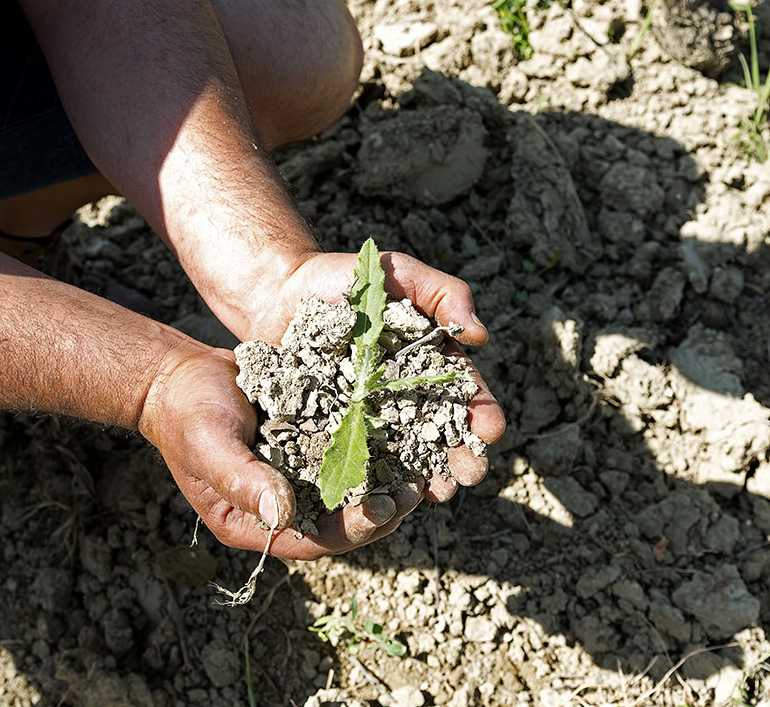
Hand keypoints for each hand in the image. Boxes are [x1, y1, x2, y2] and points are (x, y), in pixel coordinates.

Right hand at [138, 343, 423, 559]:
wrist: (180, 375)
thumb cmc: (186, 414)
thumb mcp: (209, 445)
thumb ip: (243, 479)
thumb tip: (283, 513)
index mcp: (254, 522)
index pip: (312, 539)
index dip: (350, 530)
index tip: (380, 511)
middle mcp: (282, 504)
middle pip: (340, 521)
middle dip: (380, 510)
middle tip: (414, 491)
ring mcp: (297, 473)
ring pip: (351, 489)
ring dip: (385, 481)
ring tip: (422, 468)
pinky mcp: (309, 441)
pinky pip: (347, 452)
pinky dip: (376, 446)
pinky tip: (404, 430)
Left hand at [241, 250, 506, 502]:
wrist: (279, 292)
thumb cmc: (344, 279)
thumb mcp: (399, 274)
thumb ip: (442, 293)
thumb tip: (481, 334)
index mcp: (429, 362)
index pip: (464, 392)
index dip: (481, 414)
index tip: (490, 432)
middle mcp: (405, 395)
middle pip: (441, 432)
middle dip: (461, 456)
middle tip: (469, 475)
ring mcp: (371, 416)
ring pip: (406, 454)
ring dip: (426, 476)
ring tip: (436, 493)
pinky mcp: (334, 428)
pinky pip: (358, 457)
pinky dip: (374, 479)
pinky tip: (384, 494)